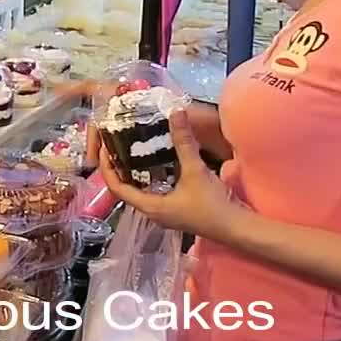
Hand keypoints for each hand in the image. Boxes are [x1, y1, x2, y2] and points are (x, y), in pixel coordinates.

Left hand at [97, 111, 244, 240]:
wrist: (236, 227)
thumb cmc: (212, 204)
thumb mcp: (195, 170)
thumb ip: (184, 142)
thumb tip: (175, 113)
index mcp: (149, 206)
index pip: (116, 187)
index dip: (106, 167)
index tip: (103, 147)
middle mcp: (151, 212)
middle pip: (124, 189)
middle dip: (116, 168)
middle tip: (114, 145)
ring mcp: (163, 213)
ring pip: (138, 191)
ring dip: (131, 173)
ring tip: (129, 150)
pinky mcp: (174, 211)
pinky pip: (152, 192)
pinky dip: (148, 177)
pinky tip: (155, 163)